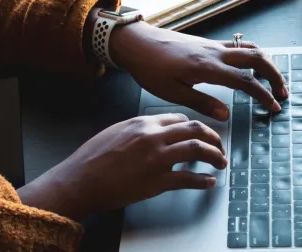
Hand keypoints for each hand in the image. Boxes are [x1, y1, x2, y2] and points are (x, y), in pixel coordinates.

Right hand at [18, 113, 226, 220]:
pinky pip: (188, 179)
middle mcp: (153, 136)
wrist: (80, 180)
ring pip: (198, 149)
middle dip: (213, 137)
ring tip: (220, 162)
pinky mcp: (157, 181)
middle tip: (219, 146)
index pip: (180, 119)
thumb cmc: (92, 158)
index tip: (201, 134)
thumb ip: (139, 129)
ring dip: (215, 156)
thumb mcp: (116, 131)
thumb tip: (157, 132)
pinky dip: (203, 181)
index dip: (195, 126)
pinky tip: (208, 182)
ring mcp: (157, 158)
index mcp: (143, 123)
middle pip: (195, 129)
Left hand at [110, 22, 287, 120]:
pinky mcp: (208, 42)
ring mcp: (213, 45)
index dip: (263, 95)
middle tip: (282, 93)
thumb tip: (226, 115)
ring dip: (266, 63)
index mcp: (207, 67)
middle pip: (257, 58)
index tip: (273, 107)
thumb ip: (201, 103)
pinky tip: (251, 66)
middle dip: (274, 75)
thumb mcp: (172, 92)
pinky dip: (252, 55)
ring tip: (272, 80)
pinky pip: (238, 45)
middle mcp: (215, 52)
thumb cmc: (150, 69)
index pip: (246, 81)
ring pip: (250, 48)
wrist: (137, 42)